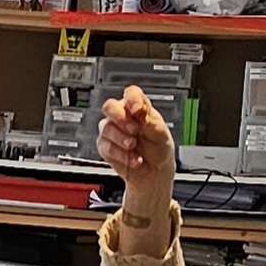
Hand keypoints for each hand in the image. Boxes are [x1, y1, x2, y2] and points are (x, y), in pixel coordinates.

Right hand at [96, 85, 177, 233]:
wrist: (153, 172)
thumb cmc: (159, 150)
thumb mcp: (161, 134)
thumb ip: (149, 120)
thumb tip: (140, 109)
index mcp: (138, 108)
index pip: (131, 94)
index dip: (132, 99)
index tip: (138, 111)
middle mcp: (123, 116)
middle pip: (110, 106)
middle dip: (121, 119)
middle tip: (134, 131)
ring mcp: (111, 131)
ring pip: (107, 128)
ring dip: (123, 140)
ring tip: (135, 148)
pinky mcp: (105, 146)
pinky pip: (106, 146)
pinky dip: (121, 155)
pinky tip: (133, 159)